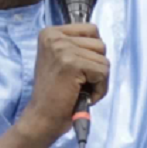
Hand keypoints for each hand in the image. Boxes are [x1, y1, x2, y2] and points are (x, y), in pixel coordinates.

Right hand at [17, 24, 109, 141]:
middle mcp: (54, 36)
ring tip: (81, 90)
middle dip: (97, 67)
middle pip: (100, 44)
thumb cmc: (55, 93)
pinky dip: (100, 89)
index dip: (93, 53)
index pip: (91, 30)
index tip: (79, 70)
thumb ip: (76, 46)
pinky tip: (84, 96)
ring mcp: (62, 48)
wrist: (43, 117)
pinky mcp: (72, 63)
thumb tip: (101, 42)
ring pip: (104, 59)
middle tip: (80, 83)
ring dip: (99, 80)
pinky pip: (103, 73)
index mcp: (50, 32)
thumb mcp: (60, 60)